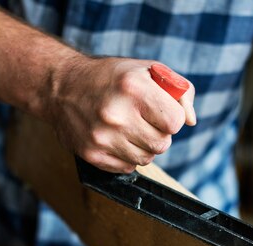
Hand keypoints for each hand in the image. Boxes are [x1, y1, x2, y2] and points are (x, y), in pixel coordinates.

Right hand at [48, 56, 195, 172]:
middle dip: (158, 133)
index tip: (161, 111)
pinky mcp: (92, 154)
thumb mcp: (147, 70)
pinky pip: (127, 167)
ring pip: (146, 158)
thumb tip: (191, 121)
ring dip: (143, 146)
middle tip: (143, 120)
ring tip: (128, 128)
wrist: (61, 87)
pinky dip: (126, 156)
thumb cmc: (111, 78)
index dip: (172, 117)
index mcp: (133, 87)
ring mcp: (102, 137)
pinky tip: (115, 138)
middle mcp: (116, 114)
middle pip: (162, 144)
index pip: (175, 122)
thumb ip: (179, 91)